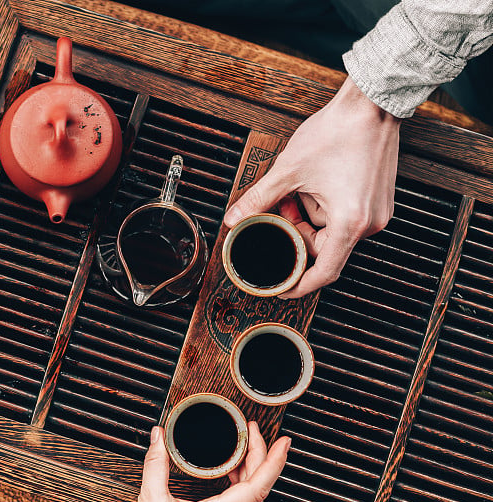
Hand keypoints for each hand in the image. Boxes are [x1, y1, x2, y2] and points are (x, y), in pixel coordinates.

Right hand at [124, 422, 290, 501]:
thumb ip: (156, 466)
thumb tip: (159, 438)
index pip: (257, 487)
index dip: (273, 462)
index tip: (283, 443)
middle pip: (258, 487)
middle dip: (261, 454)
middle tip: (255, 429)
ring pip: (251, 496)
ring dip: (252, 467)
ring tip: (247, 444)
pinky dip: (241, 480)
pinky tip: (233, 470)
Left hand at [223, 77, 400, 297]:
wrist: (371, 104)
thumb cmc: (339, 132)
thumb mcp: (289, 170)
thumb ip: (259, 199)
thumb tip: (234, 218)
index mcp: (350, 223)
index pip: (324, 273)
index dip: (299, 284)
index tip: (283, 287)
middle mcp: (369, 223)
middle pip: (323, 248)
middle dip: (296, 230)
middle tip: (282, 207)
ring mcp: (376, 212)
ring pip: (331, 230)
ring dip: (309, 214)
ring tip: (299, 186)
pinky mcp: (377, 201)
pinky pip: (344, 216)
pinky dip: (324, 206)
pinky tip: (315, 184)